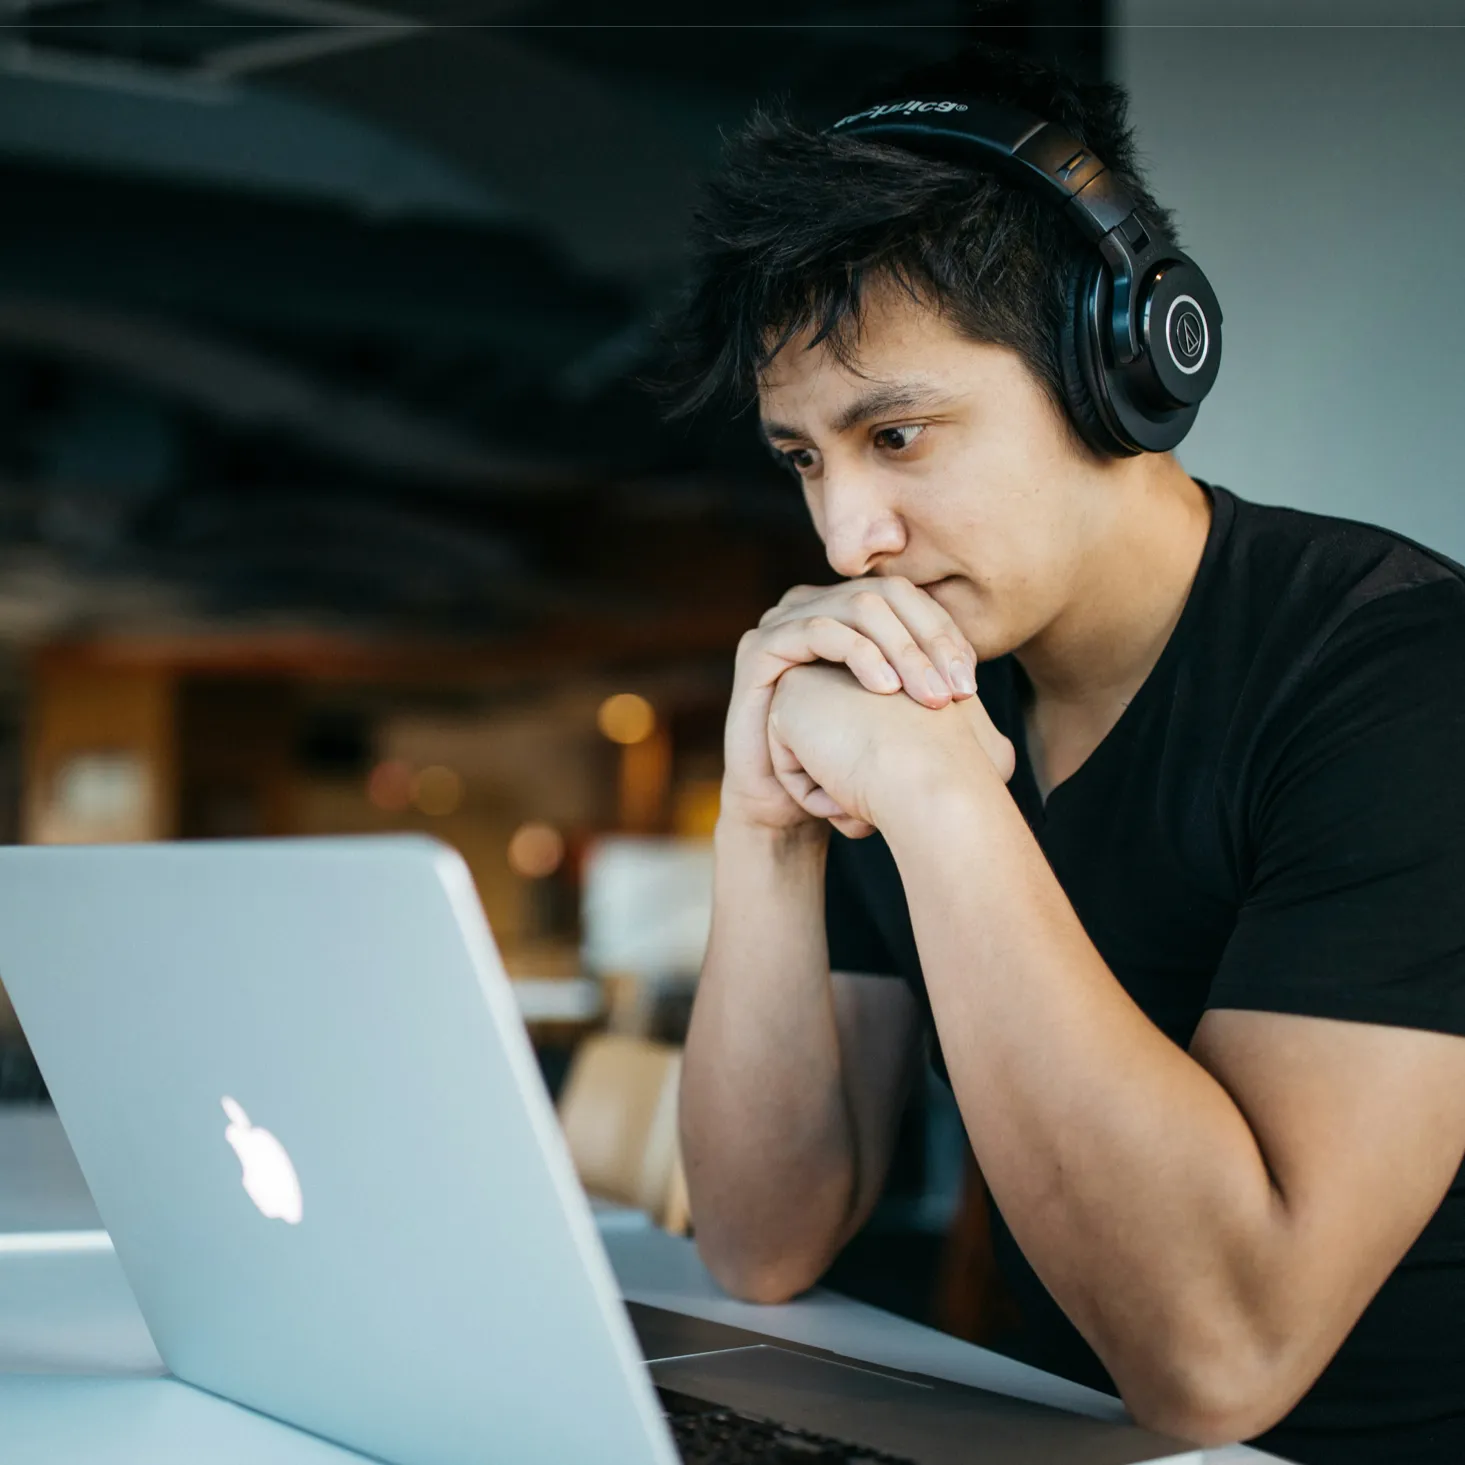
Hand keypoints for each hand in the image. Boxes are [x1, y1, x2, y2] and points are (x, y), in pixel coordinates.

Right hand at [720, 577, 980, 833]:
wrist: (785, 806)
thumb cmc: (843, 765)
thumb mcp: (895, 721)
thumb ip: (926, 687)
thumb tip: (975, 679)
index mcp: (847, 614)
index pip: (909, 600)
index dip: (945, 634)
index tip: (971, 685)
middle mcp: (816, 607)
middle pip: (887, 596)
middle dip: (930, 642)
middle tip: (957, 692)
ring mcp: (784, 622)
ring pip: (859, 608)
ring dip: (903, 650)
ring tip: (928, 696)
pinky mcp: (760, 646)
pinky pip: (819, 631)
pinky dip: (859, 654)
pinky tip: (886, 689)